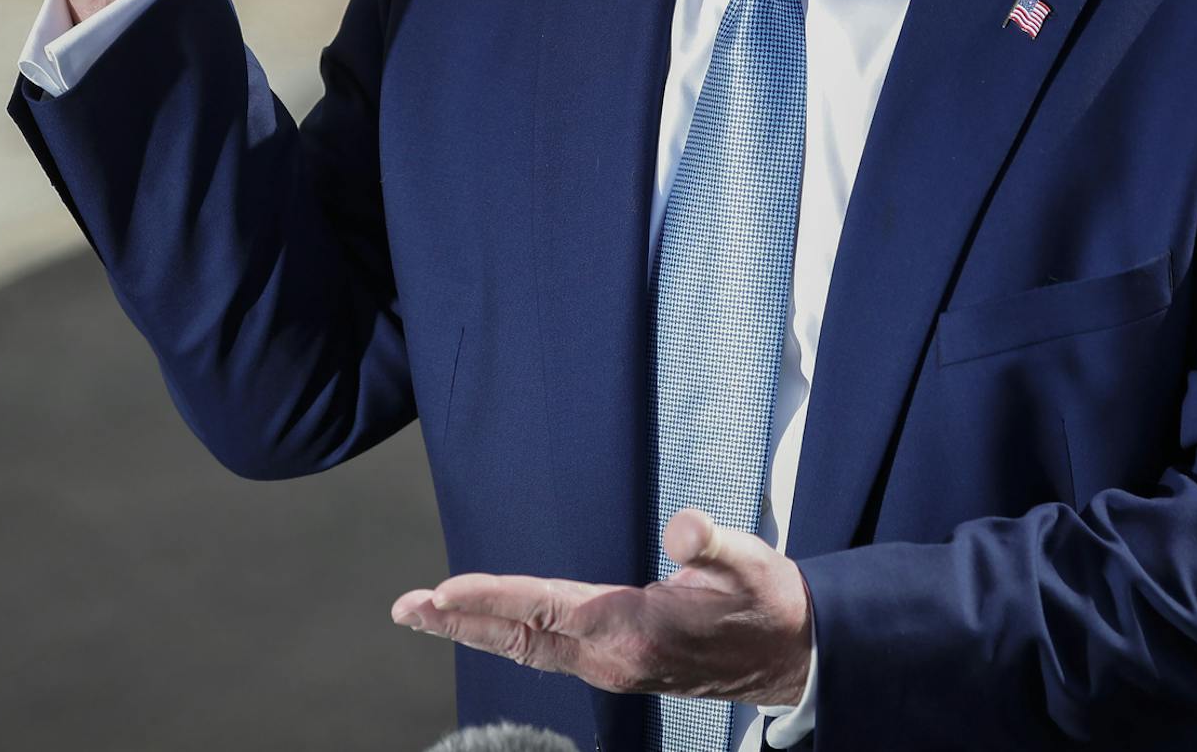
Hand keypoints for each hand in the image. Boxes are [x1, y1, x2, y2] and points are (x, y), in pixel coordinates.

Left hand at [391, 508, 814, 707]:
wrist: (792, 656)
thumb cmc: (768, 602)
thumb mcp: (750, 563)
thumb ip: (714, 542)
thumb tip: (683, 528)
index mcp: (634, 629)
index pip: (546, 609)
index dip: (492, 597)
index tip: (441, 589)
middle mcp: (612, 658)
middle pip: (520, 638)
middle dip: (460, 622)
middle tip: (404, 609)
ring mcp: (612, 669)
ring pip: (529, 649)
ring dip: (476, 630)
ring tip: (427, 613)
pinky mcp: (618, 667)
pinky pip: (547, 652)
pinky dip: (509, 635)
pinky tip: (489, 627)